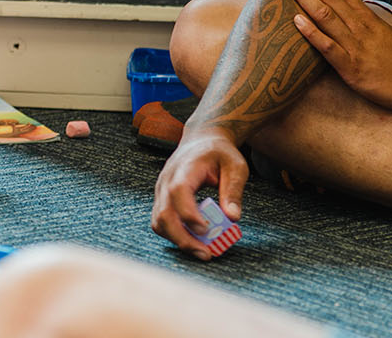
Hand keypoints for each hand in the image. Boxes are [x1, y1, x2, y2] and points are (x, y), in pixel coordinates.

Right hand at [150, 128, 248, 260]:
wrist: (201, 140)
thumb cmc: (219, 153)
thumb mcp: (235, 167)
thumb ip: (234, 191)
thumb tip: (233, 218)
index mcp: (185, 168)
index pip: (178, 192)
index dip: (189, 214)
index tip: (207, 231)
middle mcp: (167, 180)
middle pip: (163, 213)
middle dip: (183, 238)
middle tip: (206, 254)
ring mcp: (161, 190)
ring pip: (158, 221)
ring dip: (177, 240)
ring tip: (202, 252)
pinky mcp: (162, 199)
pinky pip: (160, 221)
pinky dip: (174, 235)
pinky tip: (194, 241)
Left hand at [282, 0, 391, 107]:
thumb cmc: (389, 59)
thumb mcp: (378, 31)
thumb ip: (358, 17)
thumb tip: (338, 2)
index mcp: (365, 17)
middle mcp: (359, 27)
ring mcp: (353, 45)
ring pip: (326, 15)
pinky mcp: (348, 66)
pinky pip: (327, 47)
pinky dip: (311, 32)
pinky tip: (296, 21)